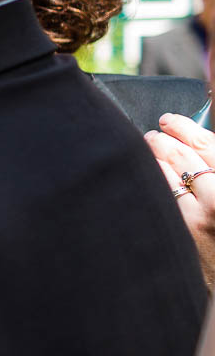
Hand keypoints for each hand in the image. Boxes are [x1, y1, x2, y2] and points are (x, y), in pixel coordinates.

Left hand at [148, 113, 214, 285]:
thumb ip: (212, 165)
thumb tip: (191, 141)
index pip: (206, 144)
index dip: (184, 127)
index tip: (171, 120)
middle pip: (180, 156)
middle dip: (161, 140)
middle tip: (154, 135)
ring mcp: (198, 218)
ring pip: (163, 175)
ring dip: (151, 158)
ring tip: (147, 151)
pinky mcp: (181, 234)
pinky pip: (158, 198)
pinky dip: (150, 182)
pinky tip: (147, 177)